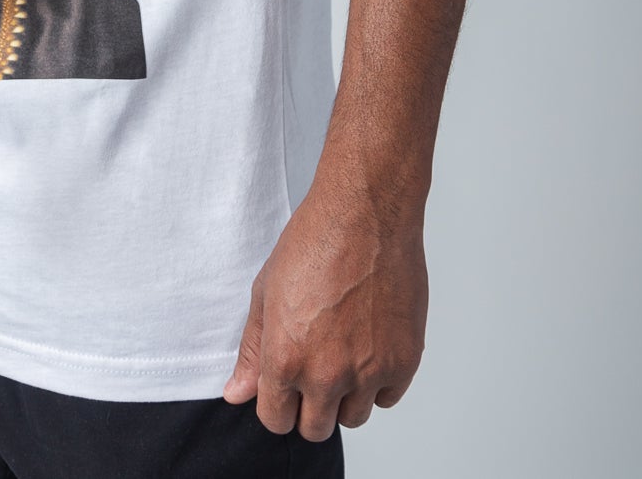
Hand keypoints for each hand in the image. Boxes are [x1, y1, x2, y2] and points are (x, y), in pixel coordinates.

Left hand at [223, 177, 427, 440]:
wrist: (365, 213)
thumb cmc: (314, 242)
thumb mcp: (266, 291)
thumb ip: (252, 350)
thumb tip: (237, 394)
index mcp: (286, 358)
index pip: (276, 419)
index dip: (276, 402)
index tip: (283, 385)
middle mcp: (327, 374)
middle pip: (315, 428)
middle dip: (310, 405)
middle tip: (314, 368)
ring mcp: (369, 371)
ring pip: (354, 417)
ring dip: (346, 395)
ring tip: (343, 350)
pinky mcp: (404, 362)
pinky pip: (387, 397)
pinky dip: (379, 380)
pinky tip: (369, 343)